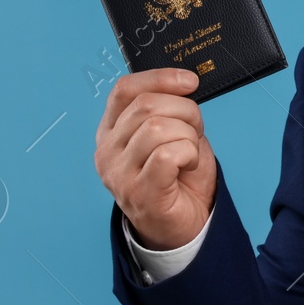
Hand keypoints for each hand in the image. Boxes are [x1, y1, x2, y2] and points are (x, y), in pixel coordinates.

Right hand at [94, 68, 215, 250]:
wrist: (183, 226)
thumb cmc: (179, 177)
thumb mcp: (173, 134)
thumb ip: (170, 109)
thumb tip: (185, 82)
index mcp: (111, 131)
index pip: (124, 89)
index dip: (160, 78)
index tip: (190, 81)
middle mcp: (107, 150)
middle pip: (147, 105)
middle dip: (185, 111)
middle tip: (196, 131)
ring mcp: (119, 173)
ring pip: (159, 127)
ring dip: (188, 135)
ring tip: (189, 153)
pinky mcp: (139, 191)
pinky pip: (167, 154)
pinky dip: (188, 153)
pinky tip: (187, 166)